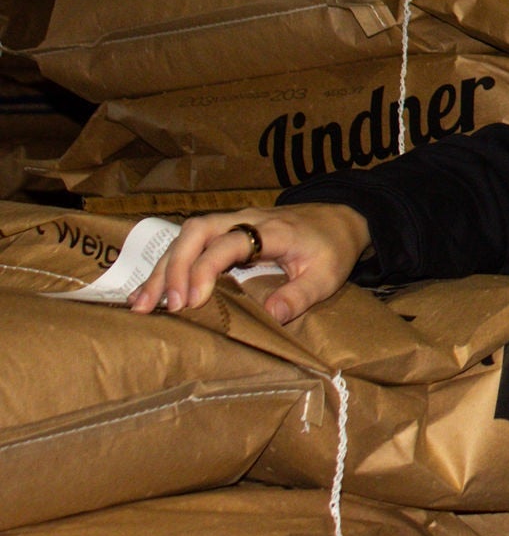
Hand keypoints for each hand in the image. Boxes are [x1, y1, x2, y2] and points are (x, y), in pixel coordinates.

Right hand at [126, 203, 371, 323]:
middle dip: (174, 267)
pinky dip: (167, 267)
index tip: (191, 302)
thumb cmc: (332, 248)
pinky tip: (148, 293)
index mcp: (272, 230)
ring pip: (186, 236)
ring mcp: (233, 222)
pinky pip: (189, 243)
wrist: (340, 218)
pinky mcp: (224, 231)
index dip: (205, 268)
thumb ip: (299, 295)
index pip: (229, 242)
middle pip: (197, 231)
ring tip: (141, 306)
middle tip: (163, 306)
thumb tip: (270, 317)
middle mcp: (245, 220)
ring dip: (162, 269)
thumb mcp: (327, 275)